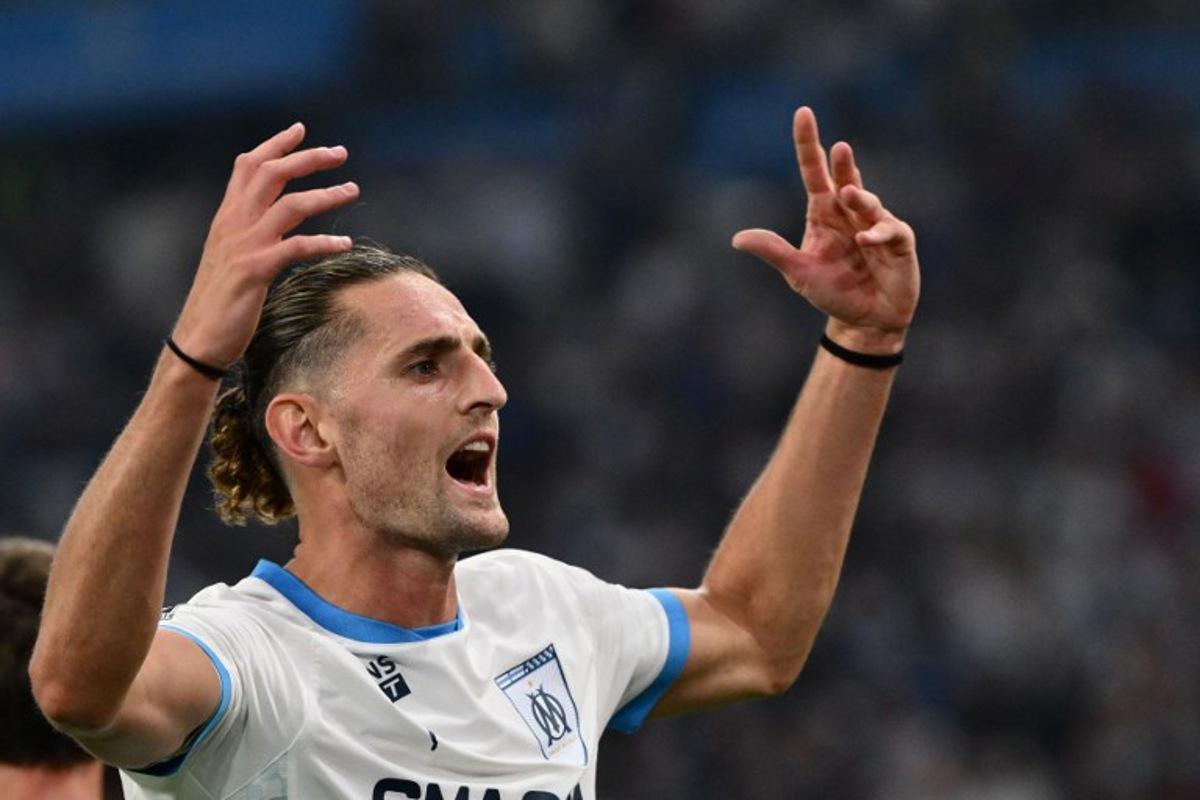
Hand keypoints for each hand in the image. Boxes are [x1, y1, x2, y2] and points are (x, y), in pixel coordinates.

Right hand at [171, 123, 359, 366]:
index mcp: (227, 216)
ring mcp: (244, 246)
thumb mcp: (230, 255)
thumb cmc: (220, 298)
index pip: (248, 166)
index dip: (275, 144)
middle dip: (307, 158)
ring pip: (289, 205)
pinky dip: (323, 243)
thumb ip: (247, 231)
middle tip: (340, 153)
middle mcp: (233, 223)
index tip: (300, 129)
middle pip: (272, 174)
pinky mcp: (255, 271)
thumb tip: (269, 216)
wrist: (199, 337)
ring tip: (353, 191)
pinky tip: (345, 245)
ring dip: (325, 195)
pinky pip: (296, 248)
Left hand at [733, 108, 919, 352]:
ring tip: (848, 195)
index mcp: (823, 214)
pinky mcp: (899, 243)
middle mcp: (850, 214)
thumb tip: (737, 239)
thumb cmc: (833, 292)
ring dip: (859, 198)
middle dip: (843, 163)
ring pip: (868, 202)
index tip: (803, 113)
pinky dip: (877, 233)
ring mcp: (876, 225)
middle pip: (846, 179)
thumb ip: (774, 252)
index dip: (809, 144)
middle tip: (838, 147)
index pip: (814, 173)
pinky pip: (889, 231)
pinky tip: (864, 239)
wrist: (865, 322)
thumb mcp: (798, 273)